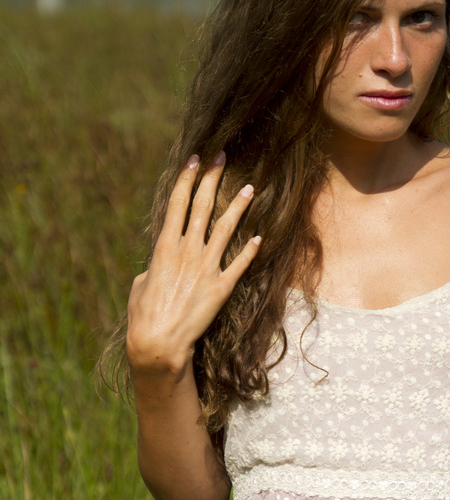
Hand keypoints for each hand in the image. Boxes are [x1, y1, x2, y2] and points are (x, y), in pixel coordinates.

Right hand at [126, 150, 259, 372]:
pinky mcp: (221, 288)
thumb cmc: (143, 315)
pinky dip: (249, 251)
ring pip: (226, 229)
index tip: (196, 159)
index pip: (177, 203)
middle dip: (213, 179)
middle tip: (223, 157)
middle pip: (202, 206)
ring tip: (250, 187)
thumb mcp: (140, 284)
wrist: (159, 342)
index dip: (187, 178)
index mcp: (164, 246)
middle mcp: (187, 251)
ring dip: (238, 206)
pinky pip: (239, 264)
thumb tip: (157, 266)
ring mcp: (206, 268)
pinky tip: (259, 237)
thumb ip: (153, 268)